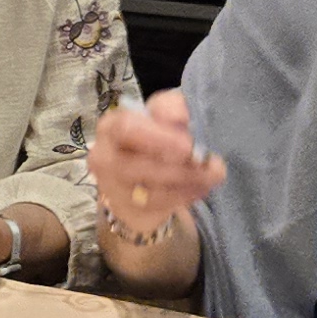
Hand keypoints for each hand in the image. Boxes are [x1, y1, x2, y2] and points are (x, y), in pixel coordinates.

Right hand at [91, 94, 227, 232]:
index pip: (126, 128)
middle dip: (177, 166)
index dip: (158, 136)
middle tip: (206, 162)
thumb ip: (169, 107)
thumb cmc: (150, 139)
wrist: (136, 178)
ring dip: (188, 181)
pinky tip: (202, 186)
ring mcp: (113, 189)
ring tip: (212, 174)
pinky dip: (186, 195)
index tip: (188, 143)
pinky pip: (159, 206)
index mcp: (110, 127)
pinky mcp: (128, 210)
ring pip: (150, 191)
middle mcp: (104, 158)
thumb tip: (179, 118)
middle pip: (137, 165)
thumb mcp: (160, 115)